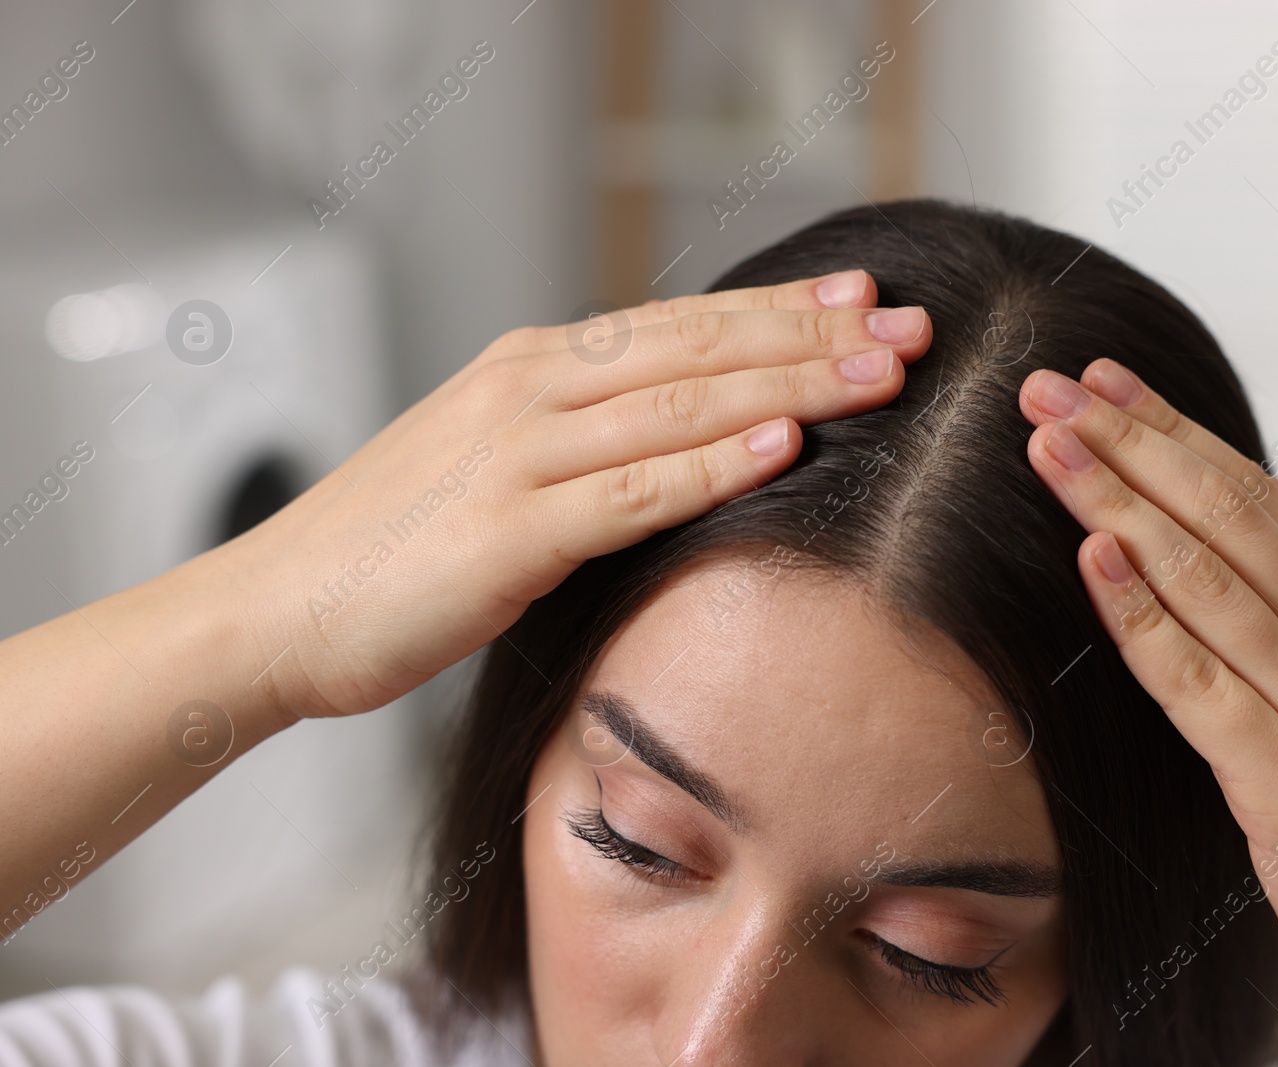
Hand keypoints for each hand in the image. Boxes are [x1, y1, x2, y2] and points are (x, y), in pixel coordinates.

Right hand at [215, 271, 931, 722]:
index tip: (864, 304)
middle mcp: (530, 391)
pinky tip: (780, 443)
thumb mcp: (499, 470)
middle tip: (910, 329)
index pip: (681, 326)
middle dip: (813, 338)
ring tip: (880, 374)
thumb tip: (688, 438)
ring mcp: (516, 455)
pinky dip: (710, 463)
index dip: (780, 313)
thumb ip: (588, 445)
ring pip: (679, 405)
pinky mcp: (506, 531)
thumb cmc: (394, 550)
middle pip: (697, 350)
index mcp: (533, 370)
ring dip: (790, 383)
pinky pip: (630, 490)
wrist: (277, 609)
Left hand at [1017, 359, 1277, 1063]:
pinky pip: (1196, 681)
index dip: (1170, 430)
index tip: (1101, 380)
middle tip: (1050, 386)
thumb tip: (1261, 506)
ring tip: (1049, 444)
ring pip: (1204, 577)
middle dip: (1129, 441)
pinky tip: (1093, 560)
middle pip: (1221, 513)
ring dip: (1118, 502)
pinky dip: (1140, 615)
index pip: (1249, 494)